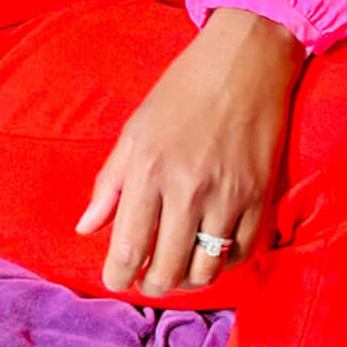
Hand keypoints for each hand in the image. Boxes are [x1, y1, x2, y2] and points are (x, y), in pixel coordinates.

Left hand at [76, 8, 305, 295]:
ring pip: (206, 270)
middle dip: (152, 285)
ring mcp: (228, 195)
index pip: (129, 248)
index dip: (118, 276)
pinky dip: (223, 262)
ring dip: (188, 280)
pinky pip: (241, 252)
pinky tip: (210, 252)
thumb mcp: (136, 128)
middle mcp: (188, 188)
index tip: (116, 280)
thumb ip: (110, 182)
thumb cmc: (183, 90)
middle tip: (147, 279)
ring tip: (178, 269)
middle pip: (168, 270)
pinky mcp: (260, 196)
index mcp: (150, 169)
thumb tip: (86, 227)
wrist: (246, 60)